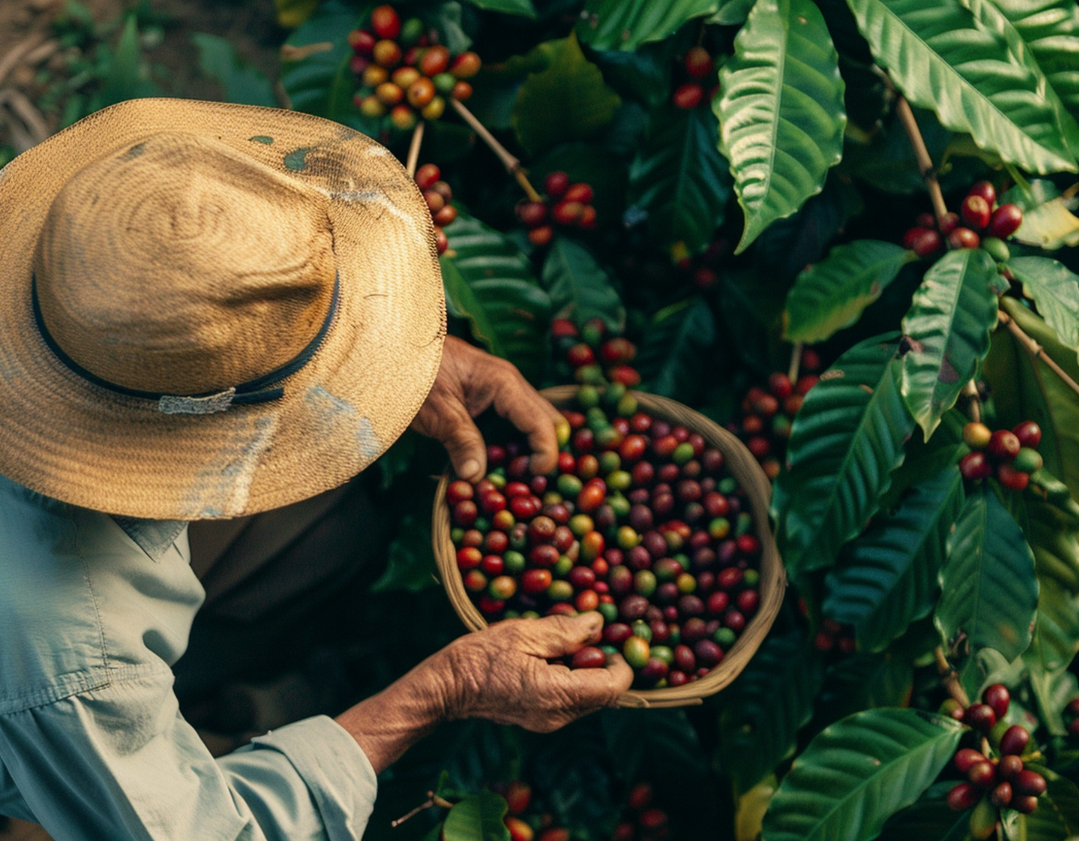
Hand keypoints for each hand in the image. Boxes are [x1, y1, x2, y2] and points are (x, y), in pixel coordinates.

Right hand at [335, 613, 631, 771]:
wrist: (445, 688)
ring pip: (589, 695)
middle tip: (589, 631)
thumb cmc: (478, 657)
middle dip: (605, 661)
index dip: (624, 661)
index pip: (614, 687)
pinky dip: (573, 676)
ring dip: (588, 668)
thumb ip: (566, 631)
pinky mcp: (542, 718)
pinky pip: (572, 698)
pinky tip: (552, 655)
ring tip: (566, 640)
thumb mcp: (523, 633)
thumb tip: (599, 623)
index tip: (615, 636)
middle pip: (605, 693)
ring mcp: (550, 721)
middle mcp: (559, 716)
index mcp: (558, 695)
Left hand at [411, 336, 563, 481]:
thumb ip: (462, 441)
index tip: (535, 478)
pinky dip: (512, 446)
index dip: (546, 453)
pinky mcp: (487, 400)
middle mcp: (510, 385)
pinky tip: (498, 466)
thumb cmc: (414, 373)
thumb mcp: (438, 411)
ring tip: (514, 479)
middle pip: (548, 421)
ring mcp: (501, 391)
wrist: (390, 351)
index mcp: (504, 382)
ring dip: (529, 451)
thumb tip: (477, 476)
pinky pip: (512, 424)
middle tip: (530, 481)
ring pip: (532, 423)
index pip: (542, 422)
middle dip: (545, 451)